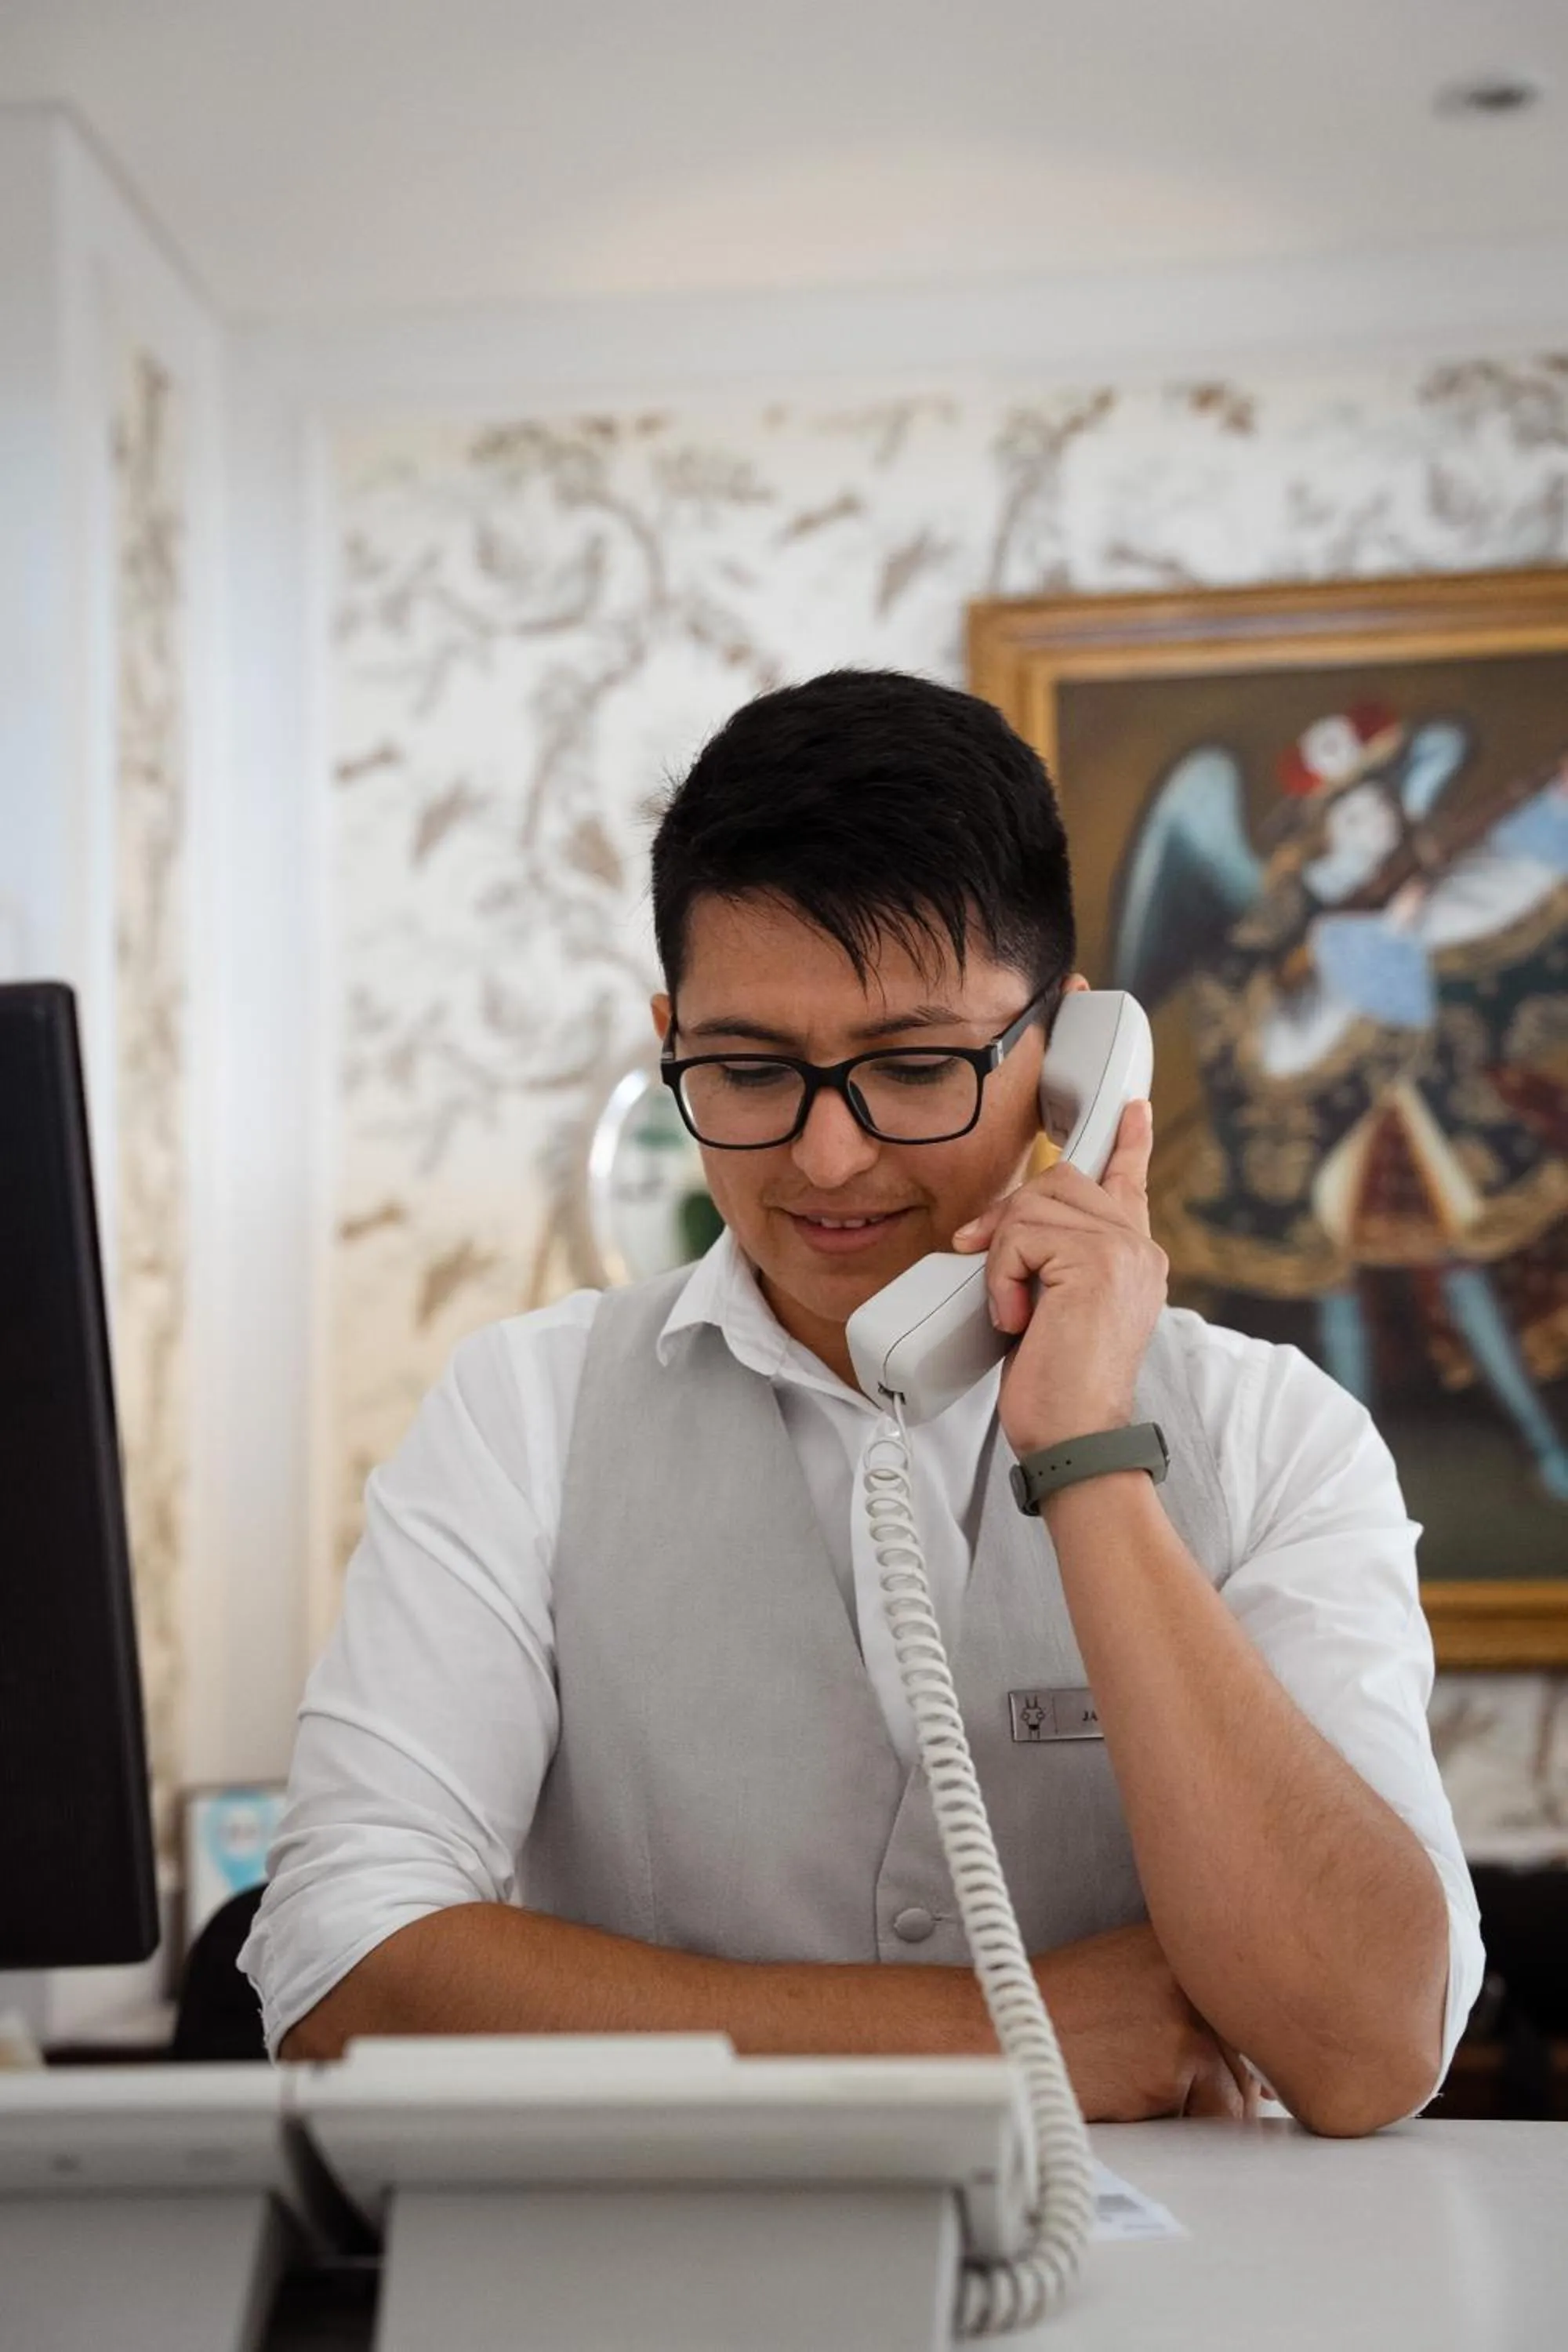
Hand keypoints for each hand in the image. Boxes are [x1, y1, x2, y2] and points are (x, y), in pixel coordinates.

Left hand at [952, 1100, 1167, 1458]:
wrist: (1075, 1439)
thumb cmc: (1059, 1390)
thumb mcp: (1054, 1309)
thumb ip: (1053, 1262)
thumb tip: (1007, 1228)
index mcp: (1134, 1257)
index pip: (1131, 1183)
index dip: (1127, 1143)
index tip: (1132, 1109)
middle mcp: (1138, 1247)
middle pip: (1058, 1181)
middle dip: (1009, 1218)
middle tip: (987, 1263)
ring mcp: (1123, 1250)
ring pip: (1033, 1204)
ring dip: (1002, 1257)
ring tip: (1014, 1310)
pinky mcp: (1098, 1260)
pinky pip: (1019, 1235)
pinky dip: (1000, 1277)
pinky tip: (1017, 1318)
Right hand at [1034, 1922, 1259, 2122]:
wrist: (999, 2027)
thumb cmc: (1054, 2012)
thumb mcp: (1130, 1979)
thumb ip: (1189, 2002)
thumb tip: (1264, 2071)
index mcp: (1183, 1938)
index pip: (1250, 2009)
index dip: (1238, 2050)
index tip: (1209, 2062)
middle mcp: (1195, 1962)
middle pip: (1250, 2054)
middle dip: (1217, 2086)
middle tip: (1150, 2078)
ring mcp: (1190, 2006)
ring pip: (1238, 2091)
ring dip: (1198, 2109)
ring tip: (1133, 2084)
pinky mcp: (1180, 2056)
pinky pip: (1214, 2119)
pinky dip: (1180, 2127)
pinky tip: (1129, 2098)